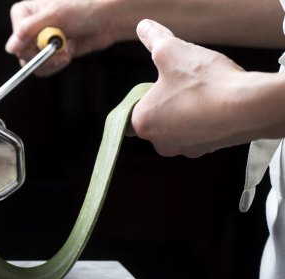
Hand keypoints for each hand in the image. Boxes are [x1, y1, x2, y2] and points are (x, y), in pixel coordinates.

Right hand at [5, 0, 118, 75]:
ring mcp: (39, 42)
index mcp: (24, 12)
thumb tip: (11, 48)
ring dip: (52, 61)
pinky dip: (56, 65)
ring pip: (32, 64)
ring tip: (67, 49)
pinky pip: (44, 68)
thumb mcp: (55, 15)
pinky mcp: (49, 53)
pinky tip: (68, 53)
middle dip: (44, 55)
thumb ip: (28, 30)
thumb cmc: (84, 8)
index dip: (30, 45)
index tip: (45, 43)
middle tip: (60, 48)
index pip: (16, 38)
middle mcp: (29, 28)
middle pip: (23, 54)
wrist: (107, 20)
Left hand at [130, 19, 246, 157]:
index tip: (158, 83)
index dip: (144, 95)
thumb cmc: (203, 82)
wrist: (248, 107)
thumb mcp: (170, 51)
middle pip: (156, 118)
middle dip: (166, 101)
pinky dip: (205, 118)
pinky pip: (200, 131)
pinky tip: (216, 102)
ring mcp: (185, 149)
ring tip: (202, 91)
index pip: (131, 112)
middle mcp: (160, 143)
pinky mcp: (209, 149)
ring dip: (186, 110)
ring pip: (179, 125)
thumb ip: (153, 38)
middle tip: (182, 83)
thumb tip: (144, 28)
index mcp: (142, 124)